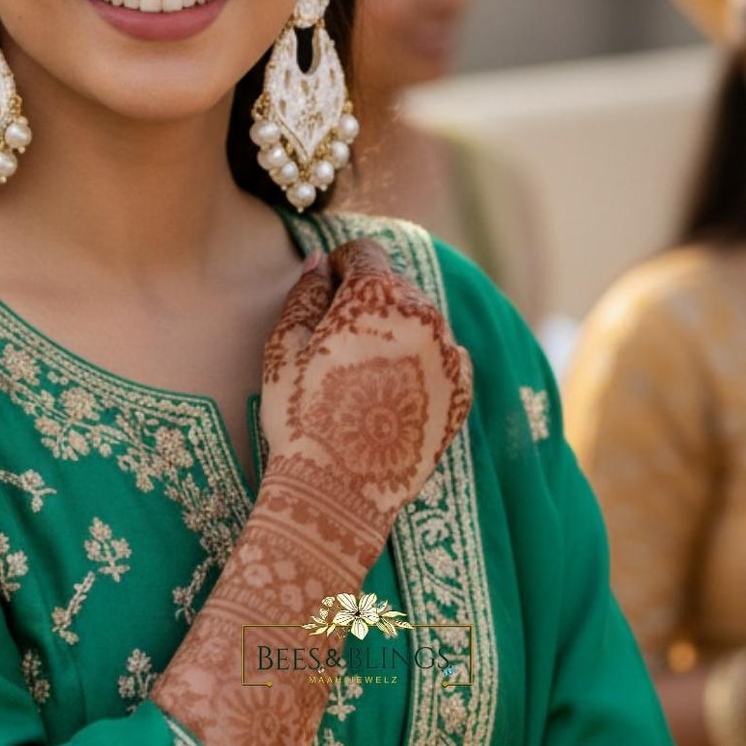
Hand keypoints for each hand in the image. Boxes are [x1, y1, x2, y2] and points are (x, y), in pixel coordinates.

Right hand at [259, 240, 473, 526]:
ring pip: (422, 321)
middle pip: (396, 285)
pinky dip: (421, 362)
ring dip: (396, 330)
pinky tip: (389, 392)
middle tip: (338, 336)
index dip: (341, 265)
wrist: (337, 492)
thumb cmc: (300, 415)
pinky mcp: (461, 393)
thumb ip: (305, 294)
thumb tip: (320, 263)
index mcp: (376, 296)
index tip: (328, 286)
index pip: (365, 253)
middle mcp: (424, 316)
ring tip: (363, 370)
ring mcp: (449, 356)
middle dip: (369, 299)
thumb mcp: (283, 348)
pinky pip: (444, 358)